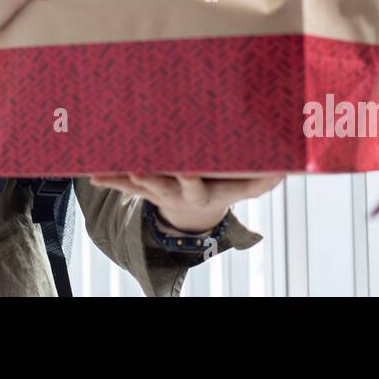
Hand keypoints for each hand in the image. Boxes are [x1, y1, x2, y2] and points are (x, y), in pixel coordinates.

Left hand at [87, 172, 285, 234]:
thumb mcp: (245, 185)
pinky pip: (121, 183)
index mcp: (201, 191)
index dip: (191, 178)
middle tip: (137, 169)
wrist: (195, 211)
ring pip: (135, 185)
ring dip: (119, 179)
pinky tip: (91, 173)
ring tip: (100, 173)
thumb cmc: (225, 185)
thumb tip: (288, 168)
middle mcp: (176, 192)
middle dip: (149, 177)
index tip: (186, 167)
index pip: (196, 185)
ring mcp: (156, 191)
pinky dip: (107, 177)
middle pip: (161, 186)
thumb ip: (262, 179)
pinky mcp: (141, 187)